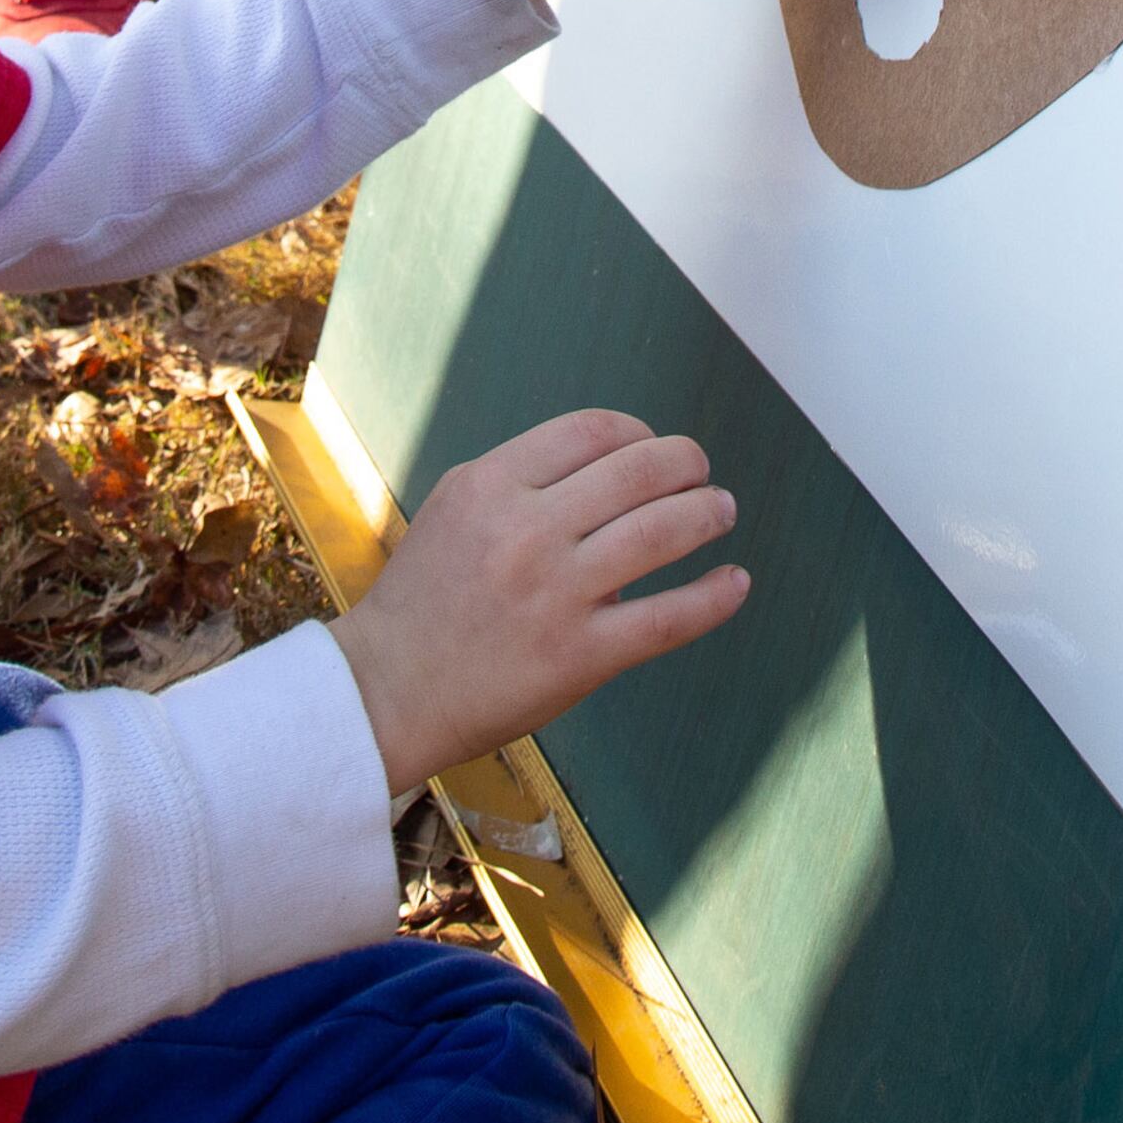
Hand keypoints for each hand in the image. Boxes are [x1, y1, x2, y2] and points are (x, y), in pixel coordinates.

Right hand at [327, 411, 747, 792]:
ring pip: (662, 533)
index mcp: (493, 484)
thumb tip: (609, 469)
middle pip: (638, 471)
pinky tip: (735, 582)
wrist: (387, 691)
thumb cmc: (423, 599)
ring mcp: (558, 594)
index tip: (652, 445)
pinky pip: (668, 618)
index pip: (591, 431)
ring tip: (723, 510)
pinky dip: (713, 596)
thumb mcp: (457, 509)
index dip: (638, 432)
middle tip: (702, 471)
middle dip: (685, 463)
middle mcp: (528, 530)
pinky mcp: (581, 656)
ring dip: (707, 513)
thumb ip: (523, 480)